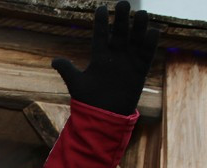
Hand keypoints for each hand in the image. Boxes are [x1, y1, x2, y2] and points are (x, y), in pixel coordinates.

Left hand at [51, 1, 158, 115]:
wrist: (104, 117)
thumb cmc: (88, 101)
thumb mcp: (77, 84)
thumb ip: (68, 70)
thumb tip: (54, 61)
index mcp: (99, 57)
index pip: (100, 35)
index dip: (101, 23)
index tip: (101, 8)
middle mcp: (114, 56)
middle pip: (119, 34)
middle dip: (121, 19)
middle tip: (123, 3)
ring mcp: (128, 62)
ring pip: (134, 41)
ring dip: (138, 28)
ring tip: (141, 13)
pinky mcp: (139, 71)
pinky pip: (146, 55)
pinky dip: (149, 45)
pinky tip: (153, 31)